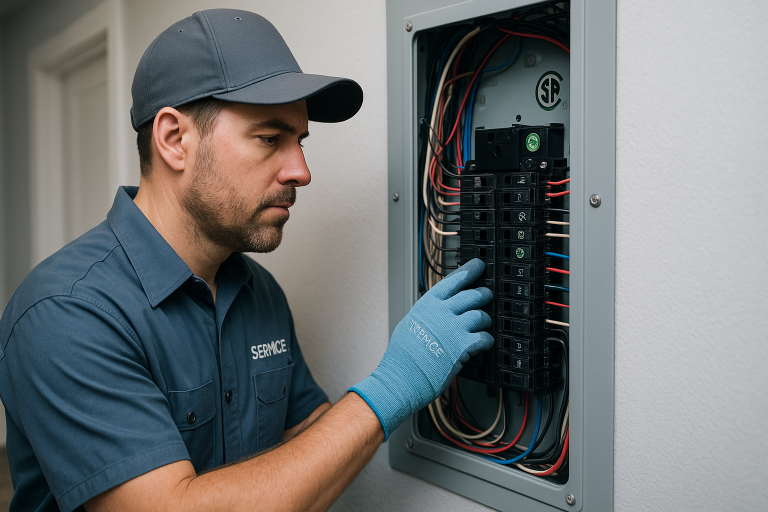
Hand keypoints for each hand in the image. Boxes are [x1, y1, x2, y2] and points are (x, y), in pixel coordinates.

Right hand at [349, 258, 492, 439]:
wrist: (402, 377)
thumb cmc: (402, 356)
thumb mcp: (410, 324)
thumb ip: (428, 314)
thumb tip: (439, 311)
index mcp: (427, 304)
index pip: (453, 280)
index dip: (468, 271)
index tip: (478, 265)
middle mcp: (442, 312)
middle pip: (471, 295)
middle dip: (482, 295)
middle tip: (486, 295)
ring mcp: (454, 328)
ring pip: (481, 315)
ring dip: (485, 320)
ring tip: (483, 323)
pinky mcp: (463, 346)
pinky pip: (484, 337)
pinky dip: (486, 340)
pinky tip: (482, 343)